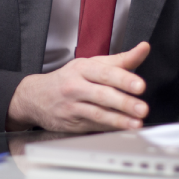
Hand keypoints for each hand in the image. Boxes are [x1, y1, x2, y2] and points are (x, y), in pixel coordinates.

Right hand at [7, 42, 150, 132]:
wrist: (35, 97)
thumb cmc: (68, 78)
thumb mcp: (91, 64)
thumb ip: (120, 59)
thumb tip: (143, 48)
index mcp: (83, 68)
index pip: (106, 73)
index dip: (124, 79)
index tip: (140, 86)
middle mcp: (76, 86)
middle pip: (102, 95)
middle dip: (124, 102)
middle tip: (142, 108)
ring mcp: (72, 106)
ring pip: (98, 113)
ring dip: (119, 120)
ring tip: (136, 124)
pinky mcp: (72, 123)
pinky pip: (94, 125)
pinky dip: (110, 128)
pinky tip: (123, 129)